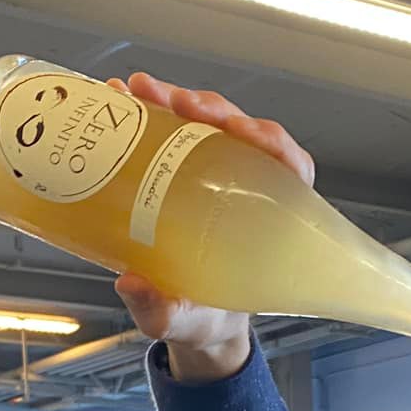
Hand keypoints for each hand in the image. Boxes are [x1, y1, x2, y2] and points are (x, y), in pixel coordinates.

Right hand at [111, 73, 313, 381]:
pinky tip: (121, 100)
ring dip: (174, 100)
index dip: (270, 142)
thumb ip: (163, 310)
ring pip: (207, 122)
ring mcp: (218, 174)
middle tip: (173, 101)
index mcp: (272, 219)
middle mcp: (250, 188)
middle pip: (241, 132)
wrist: (192, 318)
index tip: (243, 132)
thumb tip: (134, 286)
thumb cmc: (205, 315)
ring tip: (136, 90)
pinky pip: (175, 132)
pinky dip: (151, 112)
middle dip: (210, 108)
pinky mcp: (187, 170)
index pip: (288, 165)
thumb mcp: (185, 320)